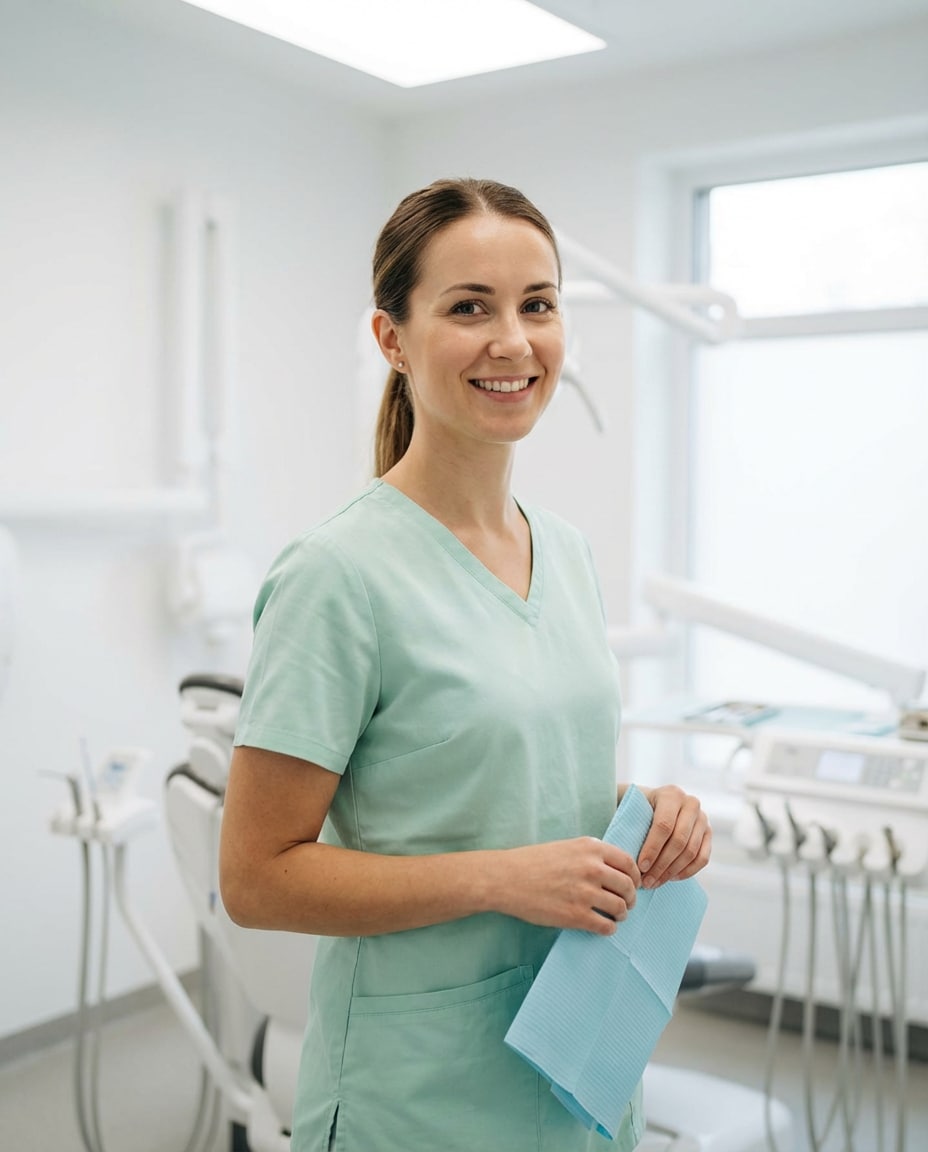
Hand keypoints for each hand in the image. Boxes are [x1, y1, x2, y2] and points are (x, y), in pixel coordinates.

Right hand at [497, 837, 640, 935]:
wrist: (506, 878)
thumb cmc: (533, 862)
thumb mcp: (567, 847)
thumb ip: (591, 855)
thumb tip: (615, 870)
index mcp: (590, 848)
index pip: (628, 863)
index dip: (635, 876)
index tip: (633, 884)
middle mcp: (592, 868)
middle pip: (628, 886)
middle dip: (631, 898)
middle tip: (626, 903)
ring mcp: (585, 893)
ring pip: (620, 908)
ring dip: (621, 914)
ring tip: (615, 916)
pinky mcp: (576, 915)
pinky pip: (606, 926)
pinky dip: (609, 929)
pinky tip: (603, 926)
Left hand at [636, 785, 711, 888]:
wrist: (656, 803)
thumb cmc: (640, 810)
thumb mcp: (634, 810)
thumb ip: (632, 825)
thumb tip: (626, 856)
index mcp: (671, 794)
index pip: (664, 826)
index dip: (652, 849)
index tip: (640, 867)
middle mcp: (691, 803)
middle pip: (679, 841)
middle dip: (661, 865)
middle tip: (647, 881)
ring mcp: (702, 818)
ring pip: (691, 852)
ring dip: (672, 871)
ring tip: (655, 882)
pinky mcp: (709, 833)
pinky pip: (702, 858)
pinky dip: (687, 871)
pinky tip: (671, 878)